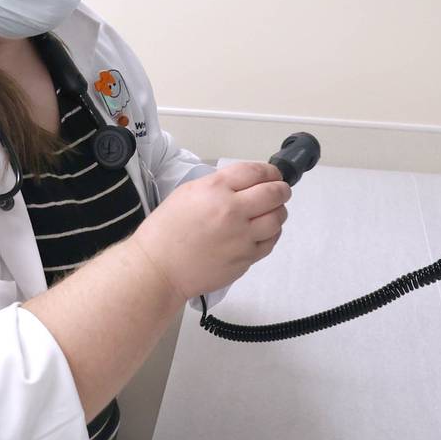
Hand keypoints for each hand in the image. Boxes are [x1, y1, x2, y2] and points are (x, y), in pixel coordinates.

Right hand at [131, 162, 290, 299]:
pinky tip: (264, 232)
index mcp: (215, 189)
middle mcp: (232, 211)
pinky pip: (270, 243)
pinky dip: (272, 234)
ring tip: (272, 212)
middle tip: (280, 191)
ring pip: (277, 219)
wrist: (158, 268)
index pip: (256, 172)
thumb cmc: (166, 230)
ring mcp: (241, 238)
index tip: (273, 174)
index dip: (270, 171)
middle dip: (282, 190)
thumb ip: (219, 184)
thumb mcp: (188, 192)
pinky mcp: (245, 259)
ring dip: (279, 212)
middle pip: (274, 194)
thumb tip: (246, 184)